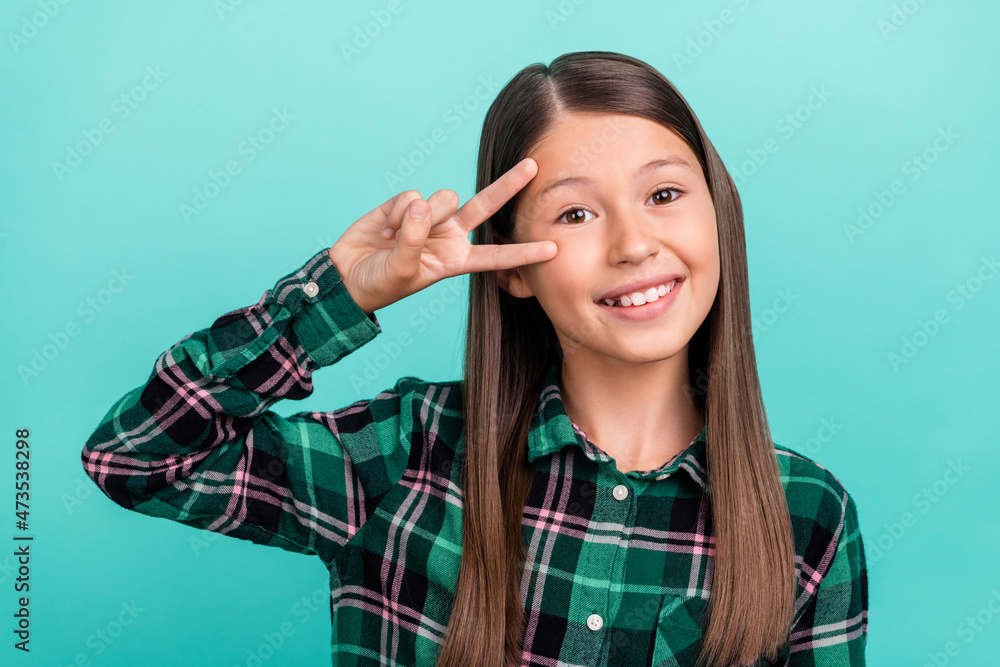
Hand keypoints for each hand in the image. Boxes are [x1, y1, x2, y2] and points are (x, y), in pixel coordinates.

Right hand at [328, 157, 556, 313]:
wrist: (348, 276)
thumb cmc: (380, 284)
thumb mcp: (403, 272)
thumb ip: (414, 241)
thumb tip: (422, 206)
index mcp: (456, 259)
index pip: (496, 255)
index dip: (523, 253)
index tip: (553, 249)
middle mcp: (448, 235)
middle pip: (484, 206)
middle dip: (508, 185)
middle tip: (534, 165)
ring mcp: (428, 217)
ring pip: (442, 198)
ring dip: (420, 216)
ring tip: (397, 238)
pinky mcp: (405, 204)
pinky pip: (411, 197)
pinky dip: (396, 213)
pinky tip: (385, 229)